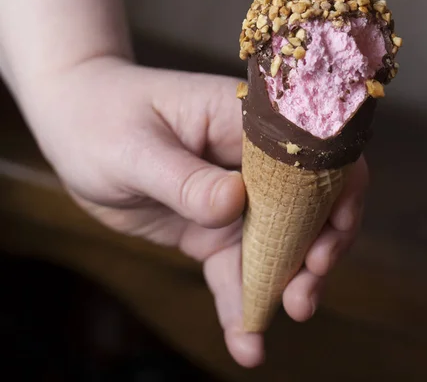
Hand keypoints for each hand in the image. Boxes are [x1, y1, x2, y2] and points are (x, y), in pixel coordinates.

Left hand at [25, 57, 367, 367]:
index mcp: (241, 120)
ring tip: (282, 318)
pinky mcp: (210, 225)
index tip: (323, 241)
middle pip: (304, 203)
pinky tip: (245, 340)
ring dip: (285, 284)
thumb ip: (184, 178)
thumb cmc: (103, 118)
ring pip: (275, 243)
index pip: (308, 151)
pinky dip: (242, 302)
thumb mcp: (134, 148)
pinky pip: (234, 266)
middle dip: (314, 249)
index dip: (332, 194)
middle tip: (302, 295)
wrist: (73, 126)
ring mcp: (231, 194)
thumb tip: (235, 202)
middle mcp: (247, 157)